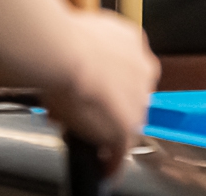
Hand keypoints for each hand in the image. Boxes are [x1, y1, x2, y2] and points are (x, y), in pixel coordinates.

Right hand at [41, 9, 158, 171]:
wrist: (64, 53)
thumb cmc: (63, 41)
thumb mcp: (84, 35)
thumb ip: (91, 53)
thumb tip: (77, 66)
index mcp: (133, 42)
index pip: (127, 70)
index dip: (110, 84)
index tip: (99, 92)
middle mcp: (143, 70)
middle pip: (130, 96)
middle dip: (109, 107)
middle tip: (86, 115)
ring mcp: (137, 101)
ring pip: (127, 122)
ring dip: (109, 134)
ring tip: (89, 142)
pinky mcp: (127, 127)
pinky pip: (122, 152)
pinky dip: (112, 164)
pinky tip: (105, 171)